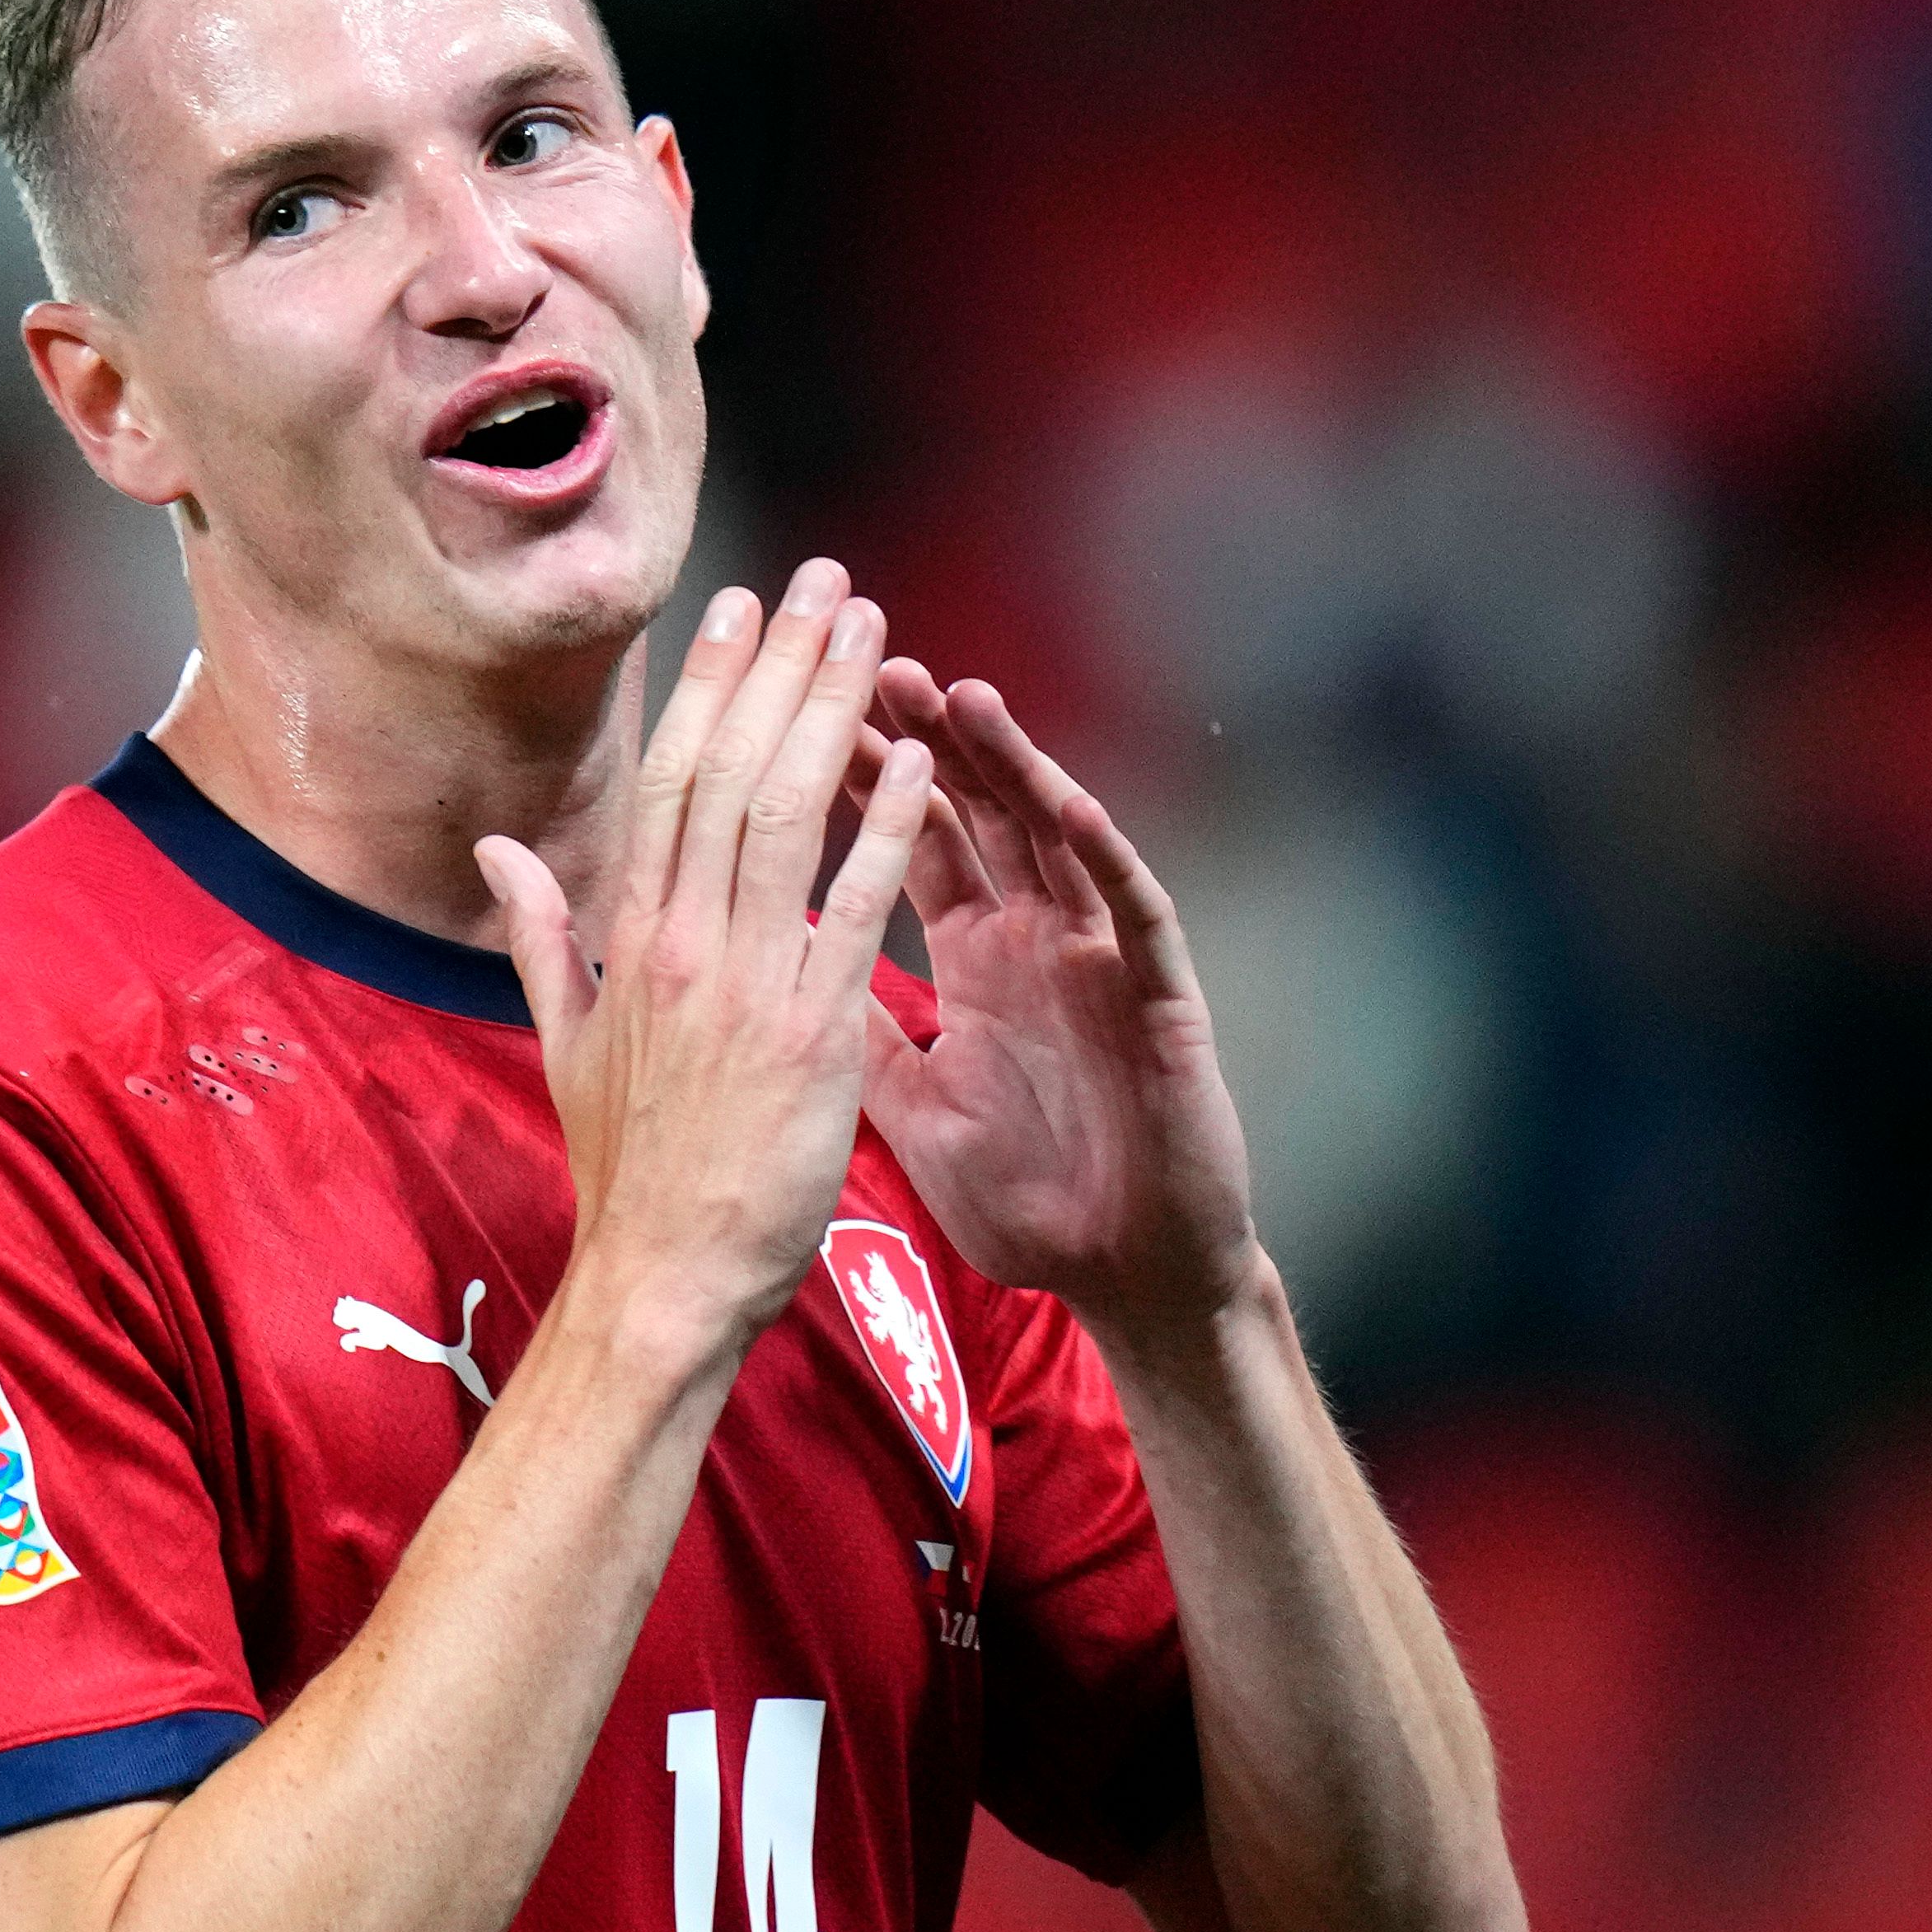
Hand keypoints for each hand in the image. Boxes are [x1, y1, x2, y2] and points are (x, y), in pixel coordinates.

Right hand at [477, 563, 933, 1350]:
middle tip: (822, 580)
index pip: (670, 777)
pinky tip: (916, 760)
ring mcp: (747, 982)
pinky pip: (855, 907)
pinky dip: (885, 827)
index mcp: (631, 937)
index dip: (707, 684)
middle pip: (731, 768)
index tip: (738, 608)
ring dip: (833, 711)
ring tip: (870, 630)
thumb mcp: (565, 1045)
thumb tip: (498, 850)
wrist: (665, 1276)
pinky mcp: (814, 1032)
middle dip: (780, 664)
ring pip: (788, 812)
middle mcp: (683, 941)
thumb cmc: (627, 1171)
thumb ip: (544, 936)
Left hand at [852, 664, 1258, 1337]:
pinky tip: (1076, 808)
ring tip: (962, 696)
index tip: (800, 702)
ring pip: (1057, 841)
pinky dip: (1109, 862)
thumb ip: (856, 1031)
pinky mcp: (1162, 1004)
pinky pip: (1138, 919)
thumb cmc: (1027, 1197)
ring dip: (1014, 769)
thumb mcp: (910, 1108)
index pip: (909, 839)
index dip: (861, 772)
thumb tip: (769, 966)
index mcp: (975, 957)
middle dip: (927, 735)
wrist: (1123, 1277)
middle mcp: (1038, 940)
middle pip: (979, 811)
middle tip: (869, 654)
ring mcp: (1103, 963)